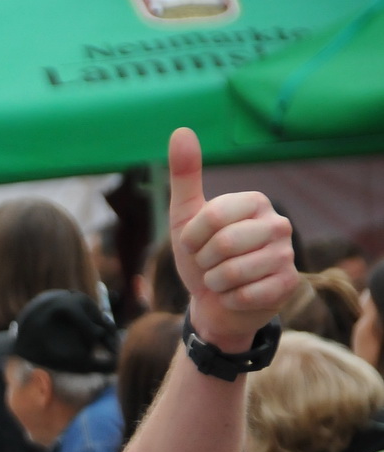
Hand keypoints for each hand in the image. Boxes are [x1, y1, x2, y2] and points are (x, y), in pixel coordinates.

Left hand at [168, 128, 297, 352]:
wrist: (215, 302)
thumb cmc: (202, 256)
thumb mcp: (185, 217)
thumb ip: (185, 176)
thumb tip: (181, 130)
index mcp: (255, 201)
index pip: (212, 216)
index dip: (191, 238)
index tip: (193, 244)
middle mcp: (278, 223)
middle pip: (224, 244)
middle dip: (203, 262)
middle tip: (209, 264)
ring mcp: (287, 254)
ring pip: (232, 273)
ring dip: (214, 283)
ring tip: (221, 280)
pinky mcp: (288, 284)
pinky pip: (245, 295)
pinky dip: (229, 299)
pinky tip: (236, 295)